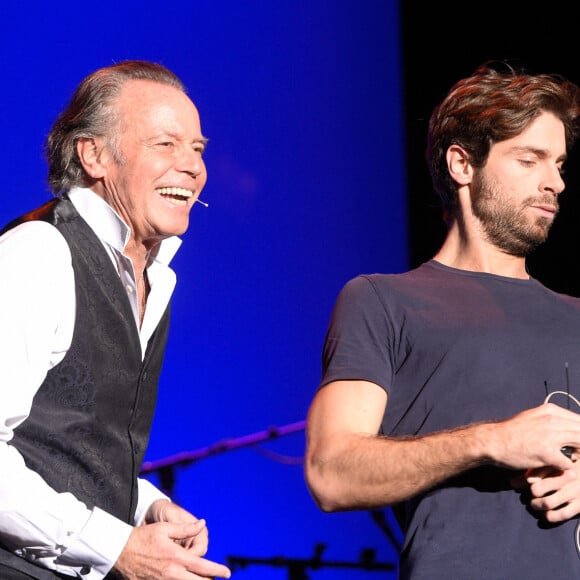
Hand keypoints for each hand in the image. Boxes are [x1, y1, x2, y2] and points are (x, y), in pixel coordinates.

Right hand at [112, 500, 230, 578]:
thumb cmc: (143, 537)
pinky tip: (186, 579)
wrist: (119, 551)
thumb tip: (202, 523)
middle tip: (216, 576)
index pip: (203, 567)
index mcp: (177, 557)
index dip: (217, 570)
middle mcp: (172, 573)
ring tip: (203, 578)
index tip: (227, 572)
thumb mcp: (165, 528)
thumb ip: (186, 528)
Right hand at [488, 403, 579, 471]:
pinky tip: (557, 468)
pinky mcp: (546, 453)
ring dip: (578, 455)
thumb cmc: (511, 431)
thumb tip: (570, 427)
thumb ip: (552, 420)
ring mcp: (550, 436)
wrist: (493, 441)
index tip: (578, 443)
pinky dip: (565, 468)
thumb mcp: (533, 417)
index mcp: (550, 411)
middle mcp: (552, 420)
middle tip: (577, 453)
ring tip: (570, 460)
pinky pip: (568, 464)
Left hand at [522, 457, 579, 523]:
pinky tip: (547, 515)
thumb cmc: (567, 471)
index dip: (525, 481)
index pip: (534, 474)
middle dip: (530, 494)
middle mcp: (566, 477)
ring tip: (535, 505)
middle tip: (530, 496)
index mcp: (558, 464)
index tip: (523, 484)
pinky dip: (551, 516)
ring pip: (547, 502)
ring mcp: (574, 492)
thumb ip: (532, 473)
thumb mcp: (552, 467)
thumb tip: (512, 483)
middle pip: (537, 489)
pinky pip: (562, 514)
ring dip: (537, 505)